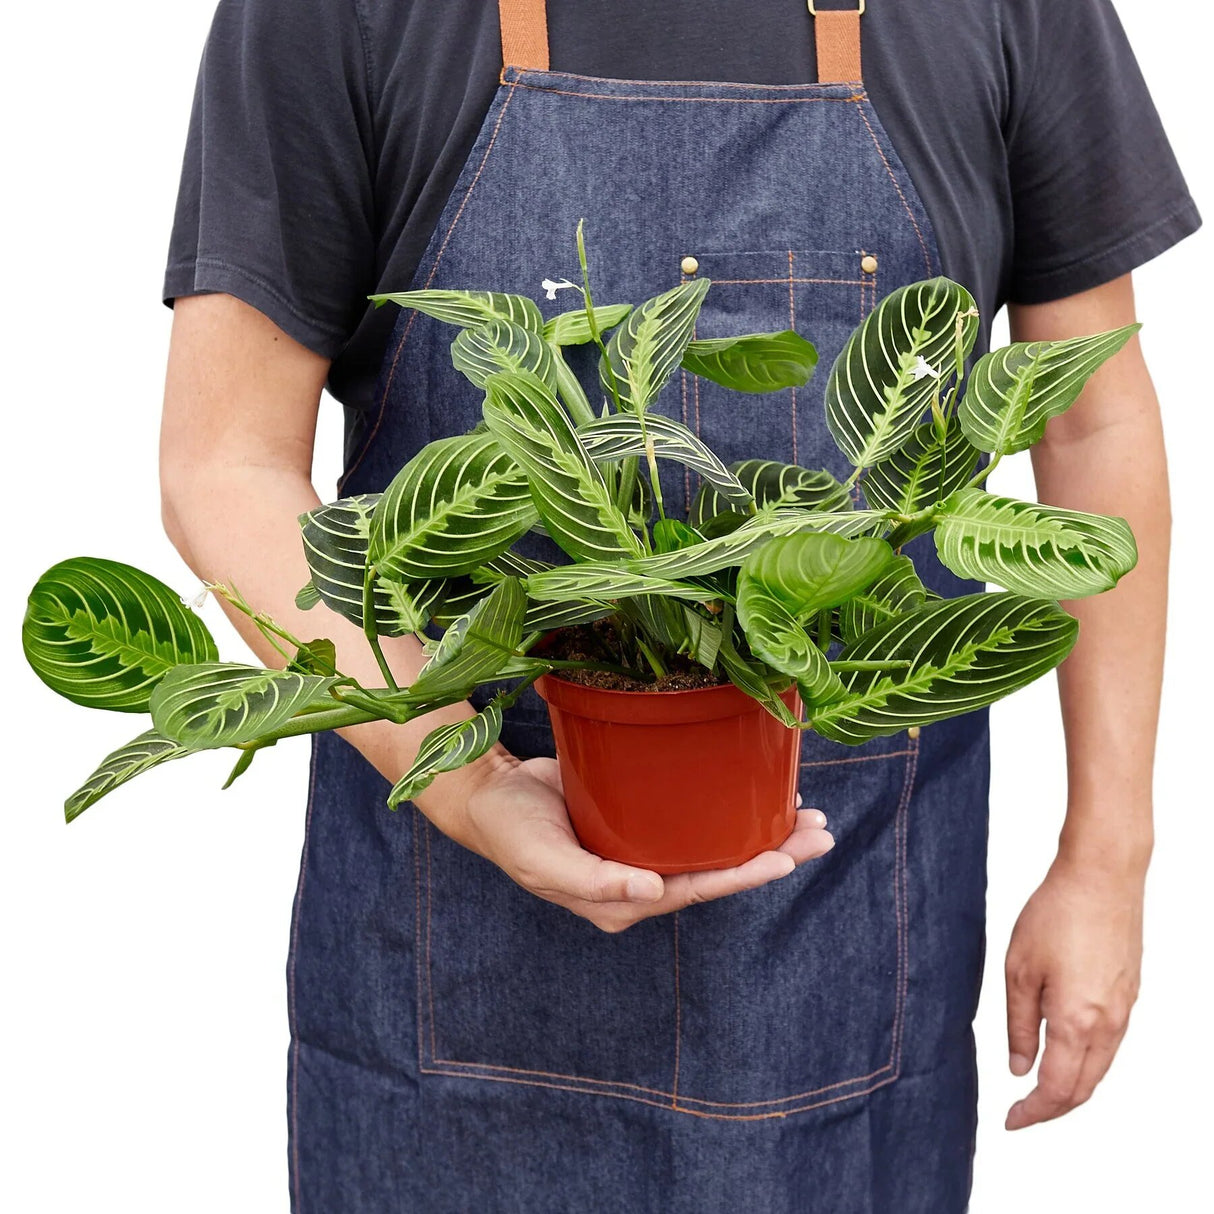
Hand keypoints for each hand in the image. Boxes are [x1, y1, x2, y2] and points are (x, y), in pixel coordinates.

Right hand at [430, 751, 833, 931]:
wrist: (487, 794)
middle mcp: (641, 881)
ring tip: (806, 814)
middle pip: (718, 869)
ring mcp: (642, 850)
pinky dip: (727, 809)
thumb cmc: (511, 831)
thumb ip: (596, 882)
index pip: (696, 890)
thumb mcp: (544, 859)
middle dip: (771, 853)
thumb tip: (652, 893)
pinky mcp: (638, 818)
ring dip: (760, 831)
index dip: (742, 875)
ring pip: (713, 844)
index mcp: (624, 901)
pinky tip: (754, 792)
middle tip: (820, 831)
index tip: (784, 857)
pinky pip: (692, 818)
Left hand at [1003, 850, 1144, 1129]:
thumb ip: (1019, 1024)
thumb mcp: (1019, 969)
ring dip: (1071, 1087)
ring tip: (1039, 1089)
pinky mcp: (1130, 993)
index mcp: (1077, 1022)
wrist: (1102, 877)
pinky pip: (1110, 1045)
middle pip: (1083, 1087)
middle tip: (1022, 1113)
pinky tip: (1066, 1053)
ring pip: (1100, 1069)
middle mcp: (1108, 1024)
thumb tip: (1019, 1068)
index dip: (1033, 1112)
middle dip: (1053, 1108)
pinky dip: (1087, 1062)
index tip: (1011, 1121)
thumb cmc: (1056, 914)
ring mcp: (1125, 1010)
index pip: (1057, 1089)